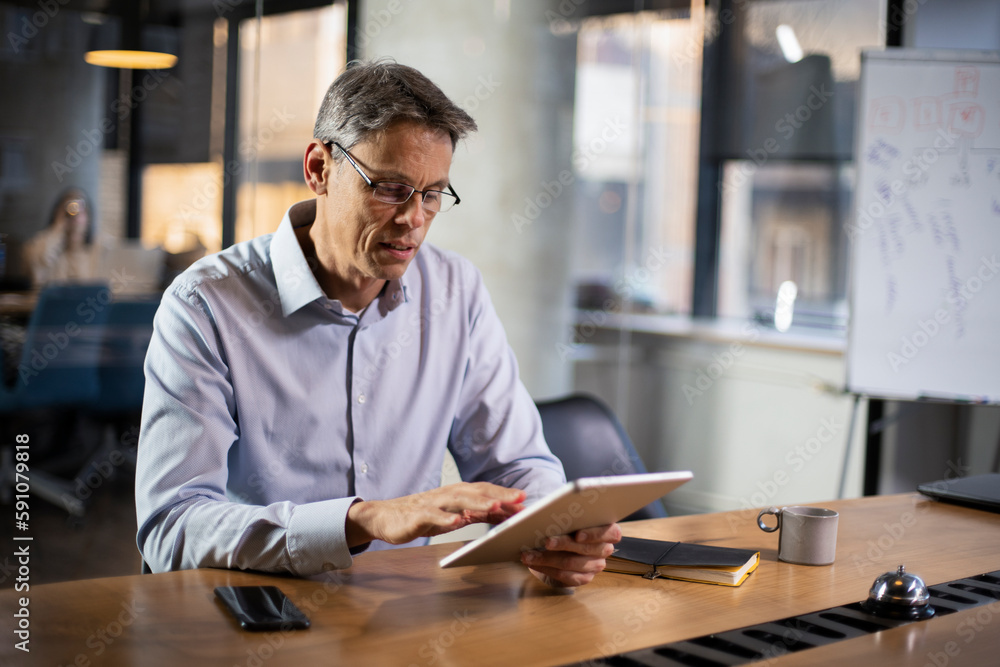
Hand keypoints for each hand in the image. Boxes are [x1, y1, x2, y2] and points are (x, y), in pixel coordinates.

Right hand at [346, 482, 524, 546]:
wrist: (385, 517)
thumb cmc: (422, 516)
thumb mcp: (454, 516)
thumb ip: (476, 513)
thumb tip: (504, 513)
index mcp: (457, 495)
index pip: (485, 492)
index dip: (504, 494)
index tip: (525, 499)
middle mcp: (447, 495)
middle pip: (476, 492)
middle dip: (498, 494)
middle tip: (518, 499)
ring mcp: (432, 504)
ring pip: (458, 500)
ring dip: (477, 502)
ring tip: (495, 506)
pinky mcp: (417, 516)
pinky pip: (432, 516)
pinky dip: (445, 518)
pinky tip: (457, 522)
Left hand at [520, 523, 621, 587]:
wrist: (560, 547)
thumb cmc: (567, 525)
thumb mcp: (570, 517)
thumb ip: (568, 513)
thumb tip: (545, 509)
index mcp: (608, 530)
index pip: (612, 533)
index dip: (594, 534)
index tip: (577, 534)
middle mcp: (604, 549)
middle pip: (586, 548)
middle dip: (563, 544)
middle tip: (546, 541)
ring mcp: (595, 565)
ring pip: (571, 563)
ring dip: (547, 558)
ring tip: (529, 554)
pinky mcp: (583, 578)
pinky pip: (564, 576)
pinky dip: (546, 568)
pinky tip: (533, 563)